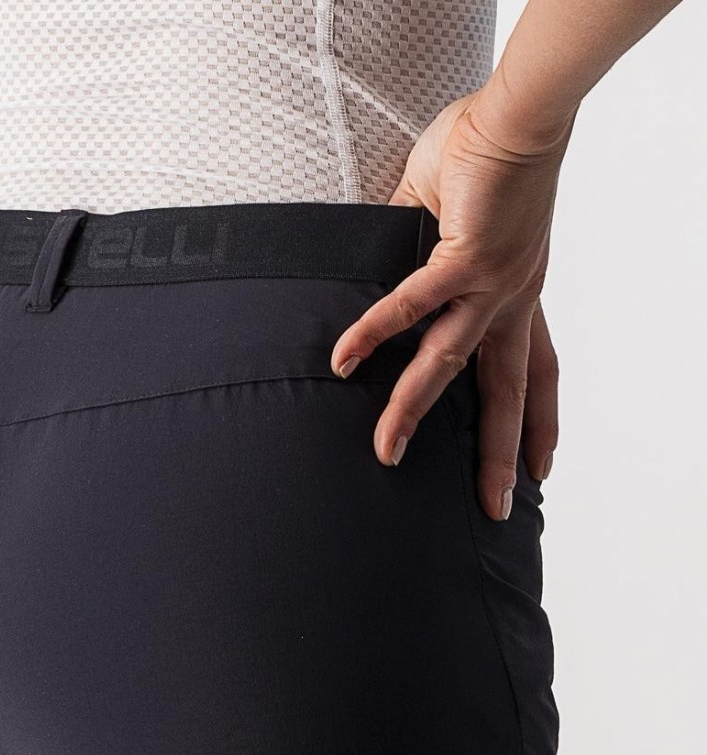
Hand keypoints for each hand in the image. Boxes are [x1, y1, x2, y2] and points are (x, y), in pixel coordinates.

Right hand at [329, 88, 571, 520]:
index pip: (537, 372)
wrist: (516, 116)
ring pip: (453, 365)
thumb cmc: (489, 158)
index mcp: (518, 295)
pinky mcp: (465, 260)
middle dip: (501, 455)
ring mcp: (493, 285)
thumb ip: (422, 265)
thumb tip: (379, 276)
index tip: (541, 466)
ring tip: (385, 452)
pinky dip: (376, 332)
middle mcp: (513, 300)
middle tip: (493, 508)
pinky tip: (344, 359)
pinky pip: (413, 305)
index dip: (540, 422)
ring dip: (415, 411)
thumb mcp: (454, 231)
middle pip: (511, 392)